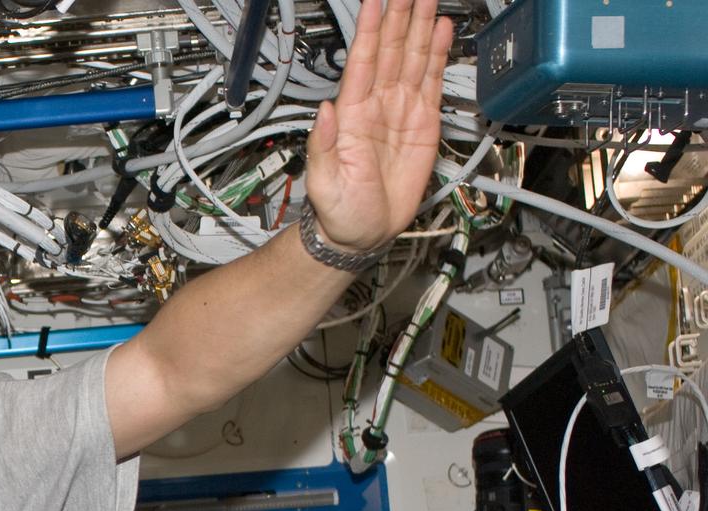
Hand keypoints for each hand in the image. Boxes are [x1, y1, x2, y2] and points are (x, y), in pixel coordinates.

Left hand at [303, 0, 452, 253]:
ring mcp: (400, 111)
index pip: (363, 62)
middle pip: (390, 51)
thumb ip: (321, 146)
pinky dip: (438, 55)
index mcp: (351, 117)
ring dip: (420, 27)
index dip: (370, 30)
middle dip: (400, 17)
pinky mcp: (423, 123)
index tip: (375, 1)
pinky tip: (442, 31)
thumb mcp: (322, 183)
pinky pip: (431, 82)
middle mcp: (376, 107)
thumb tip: (324, 112)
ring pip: (412, 59)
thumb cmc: (339, 212)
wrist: (362, 235)